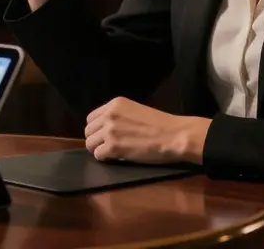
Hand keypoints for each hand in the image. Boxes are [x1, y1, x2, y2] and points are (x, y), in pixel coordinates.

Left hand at [85, 97, 209, 164]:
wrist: (175, 135)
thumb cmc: (161, 124)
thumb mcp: (135, 111)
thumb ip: (119, 116)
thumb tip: (106, 128)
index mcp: (115, 104)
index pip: (91, 118)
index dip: (97, 129)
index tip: (105, 136)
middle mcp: (109, 115)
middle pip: (88, 131)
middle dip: (96, 140)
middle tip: (108, 147)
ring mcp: (110, 130)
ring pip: (90, 144)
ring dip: (99, 150)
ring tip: (113, 153)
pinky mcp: (113, 147)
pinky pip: (98, 155)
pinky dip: (106, 159)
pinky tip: (117, 158)